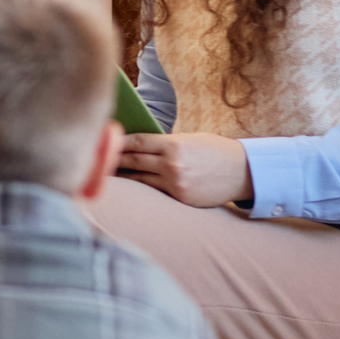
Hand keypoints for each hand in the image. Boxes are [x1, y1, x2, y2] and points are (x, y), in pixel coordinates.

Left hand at [117, 131, 252, 208]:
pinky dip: (139, 189)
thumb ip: (165, 143)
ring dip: (121, 177)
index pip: (136, 142)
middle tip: (95, 159)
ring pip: (138, 179)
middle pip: (131, 160)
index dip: (117, 143)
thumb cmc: (215, 151)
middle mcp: (171, 163)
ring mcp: (175, 183)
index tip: (104, 142)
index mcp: (173, 144)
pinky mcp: (180, 198)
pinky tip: (128, 188)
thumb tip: (136, 145)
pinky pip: (153, 192)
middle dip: (112, 160)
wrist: (244, 172)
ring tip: (105, 174)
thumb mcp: (190, 140)